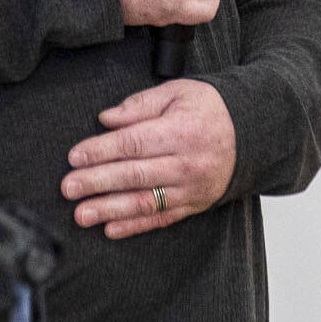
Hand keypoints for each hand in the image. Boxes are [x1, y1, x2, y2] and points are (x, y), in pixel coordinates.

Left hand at [60, 80, 236, 238]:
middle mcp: (186, 164)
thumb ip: (139, 105)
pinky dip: (135, 226)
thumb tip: (106, 119)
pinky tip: (110, 228)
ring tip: (82, 215)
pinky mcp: (194, 205)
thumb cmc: (209, 109)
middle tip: (69, 188)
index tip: (75, 157)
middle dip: (97, 182)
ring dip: (110, 210)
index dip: (101, 151)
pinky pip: (161, 219)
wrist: (251, 133)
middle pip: (135, 175)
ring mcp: (191, 189)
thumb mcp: (177, 93)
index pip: (133, 143)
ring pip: (145, 202)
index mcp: (180, 132)